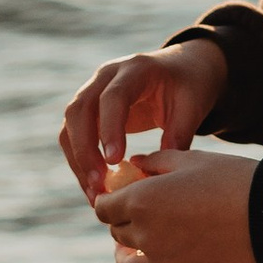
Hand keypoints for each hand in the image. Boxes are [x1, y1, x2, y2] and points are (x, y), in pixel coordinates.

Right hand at [60, 40, 227, 200]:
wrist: (181, 69)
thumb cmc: (188, 87)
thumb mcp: (191, 107)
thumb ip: (177, 137)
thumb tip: (156, 178)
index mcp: (136, 69)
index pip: (113, 97)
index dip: (110, 128)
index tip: (115, 161)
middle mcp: (107, 76)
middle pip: (80, 109)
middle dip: (85, 149)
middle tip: (99, 183)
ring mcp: (93, 89)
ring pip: (71, 125)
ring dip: (78, 160)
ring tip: (96, 193)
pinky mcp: (89, 108)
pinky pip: (73, 134)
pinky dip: (79, 161)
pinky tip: (94, 186)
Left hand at [93, 148, 259, 262]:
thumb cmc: (231, 178)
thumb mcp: (191, 159)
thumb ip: (155, 162)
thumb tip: (134, 165)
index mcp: (141, 201)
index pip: (103, 207)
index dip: (108, 200)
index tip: (117, 197)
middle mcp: (145, 236)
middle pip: (117, 233)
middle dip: (122, 222)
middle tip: (137, 213)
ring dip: (129, 254)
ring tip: (139, 246)